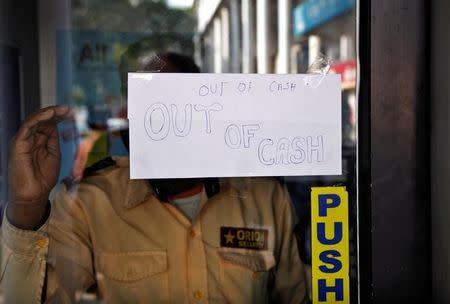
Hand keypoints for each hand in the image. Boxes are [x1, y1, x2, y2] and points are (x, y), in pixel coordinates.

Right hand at [7, 106, 72, 228]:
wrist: (34, 194)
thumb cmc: (43, 177)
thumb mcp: (54, 154)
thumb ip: (53, 140)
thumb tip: (55, 125)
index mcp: (37, 141)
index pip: (47, 123)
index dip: (59, 117)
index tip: (73, 113)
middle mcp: (29, 138)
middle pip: (42, 119)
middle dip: (56, 112)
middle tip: (70, 109)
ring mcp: (23, 140)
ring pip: (34, 119)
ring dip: (49, 112)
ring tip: (62, 109)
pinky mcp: (18, 143)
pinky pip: (27, 126)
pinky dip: (39, 118)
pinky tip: (50, 114)